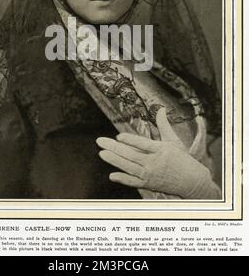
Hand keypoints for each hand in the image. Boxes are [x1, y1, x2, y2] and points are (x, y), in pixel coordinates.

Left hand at [96, 108, 220, 198]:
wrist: (192, 182)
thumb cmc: (183, 159)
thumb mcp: (174, 140)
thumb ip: (164, 125)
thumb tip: (161, 109)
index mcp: (161, 150)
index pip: (143, 145)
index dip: (131, 141)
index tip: (119, 136)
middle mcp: (154, 163)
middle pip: (131, 155)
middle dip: (114, 148)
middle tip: (100, 141)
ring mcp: (150, 174)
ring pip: (129, 167)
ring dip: (114, 161)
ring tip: (101, 153)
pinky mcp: (148, 184)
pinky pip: (133, 182)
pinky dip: (123, 179)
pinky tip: (112, 175)